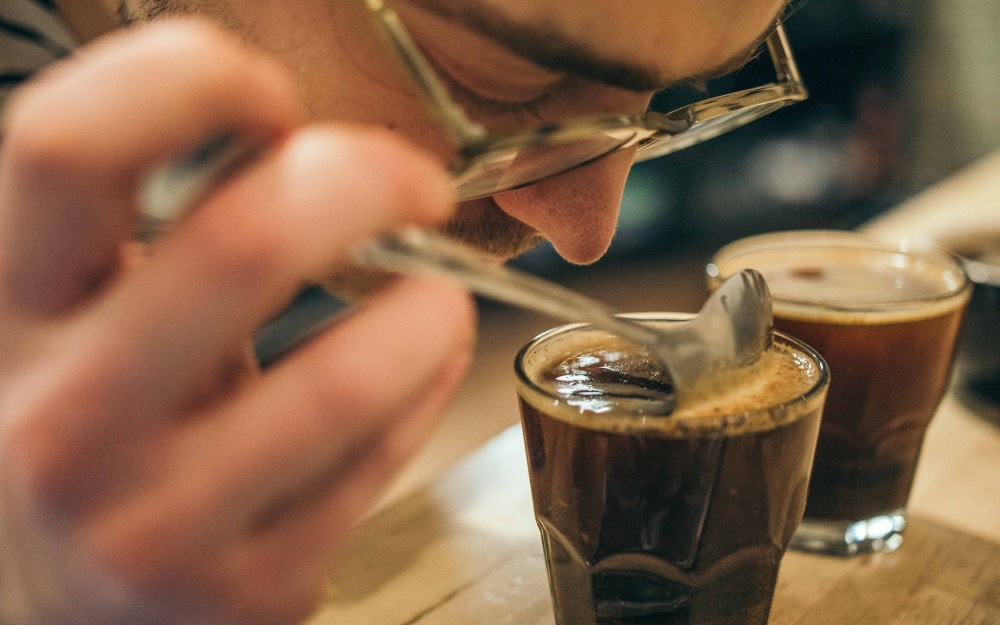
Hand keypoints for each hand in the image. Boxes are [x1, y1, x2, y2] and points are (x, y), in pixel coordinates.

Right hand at [0, 20, 473, 624]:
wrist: (66, 618)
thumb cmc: (92, 444)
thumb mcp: (79, 329)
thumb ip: (157, 241)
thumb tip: (303, 147)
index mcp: (12, 312)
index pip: (67, 142)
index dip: (190, 79)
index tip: (270, 94)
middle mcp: (62, 420)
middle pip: (245, 241)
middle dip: (369, 178)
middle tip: (415, 184)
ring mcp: (153, 522)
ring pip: (344, 379)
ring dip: (429, 310)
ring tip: (438, 297)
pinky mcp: (243, 590)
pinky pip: (376, 461)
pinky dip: (426, 390)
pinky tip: (423, 365)